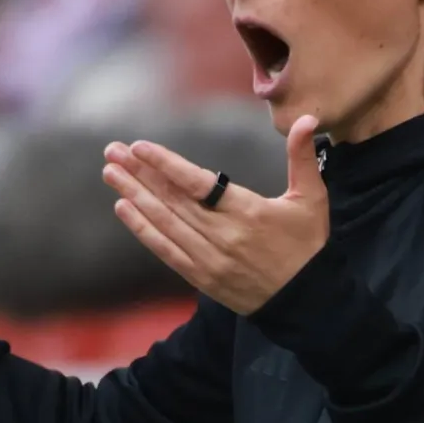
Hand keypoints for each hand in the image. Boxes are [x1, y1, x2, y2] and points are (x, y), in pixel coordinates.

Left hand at [102, 115, 329, 314]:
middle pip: (172, 200)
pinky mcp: (202, 277)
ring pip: (164, 222)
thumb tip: (306, 120)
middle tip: (112, 151)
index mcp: (248, 211)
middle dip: (139, 173)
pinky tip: (123, 208)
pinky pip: (165, 250)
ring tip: (110, 173)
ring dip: (134, 195)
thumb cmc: (308, 246)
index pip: (198, 183)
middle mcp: (223, 235)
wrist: (307, 302)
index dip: (166, 164)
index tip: (140, 147)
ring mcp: (209, 258)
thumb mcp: (312, 199)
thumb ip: (302, 158)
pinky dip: (142, 229)